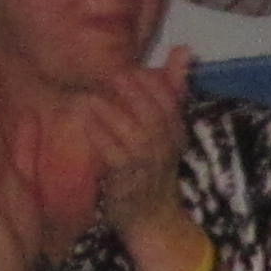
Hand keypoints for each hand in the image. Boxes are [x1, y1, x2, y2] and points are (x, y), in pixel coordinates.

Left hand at [78, 46, 197, 245]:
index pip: (170, 101)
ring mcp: (148, 164)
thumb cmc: (154, 169)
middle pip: (153, 114)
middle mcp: (165, 146)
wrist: (155, 220)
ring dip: (111, 112)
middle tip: (107, 73)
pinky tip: (87, 123)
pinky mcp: (128, 181)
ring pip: (133, 132)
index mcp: (175, 131)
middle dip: (132, 92)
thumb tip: (183, 49)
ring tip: (89, 94)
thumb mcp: (167, 130)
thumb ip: (171, 90)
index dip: (152, 83)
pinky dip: (101, 137)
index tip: (130, 67)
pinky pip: (114, 155)